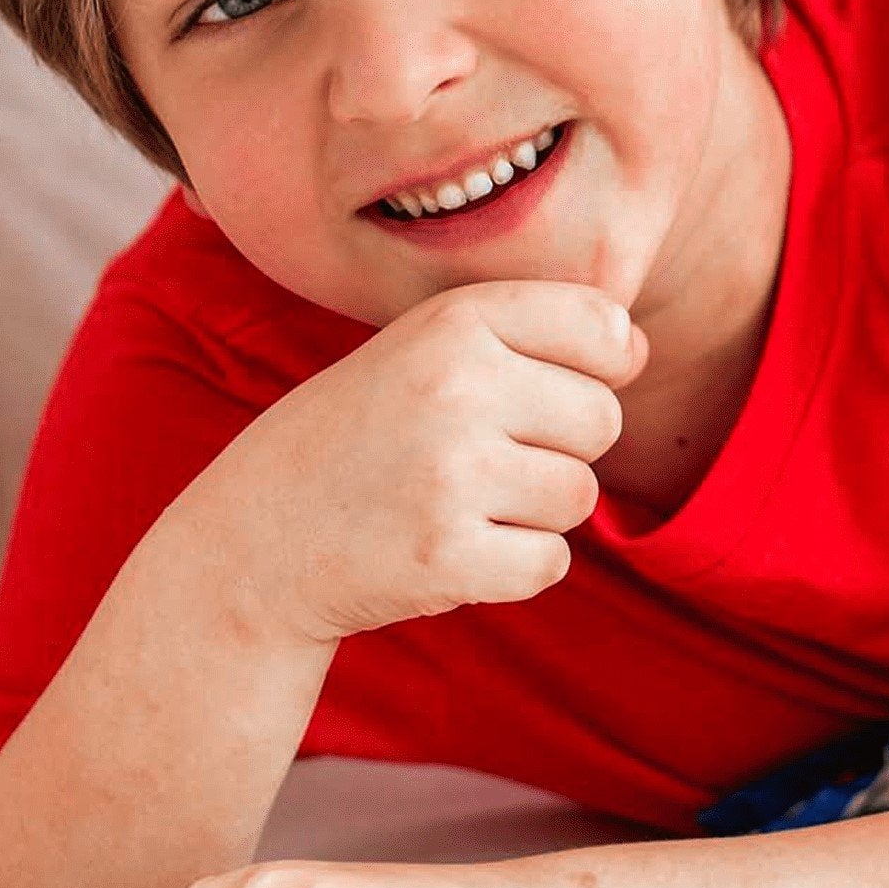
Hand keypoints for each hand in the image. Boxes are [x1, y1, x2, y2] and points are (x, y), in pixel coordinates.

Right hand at [170, 282, 647, 644]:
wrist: (251, 543)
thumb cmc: (362, 434)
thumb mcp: (425, 349)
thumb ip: (532, 332)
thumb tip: (637, 346)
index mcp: (455, 321)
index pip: (603, 327)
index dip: (593, 367)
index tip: (538, 388)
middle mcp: (456, 387)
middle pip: (603, 419)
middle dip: (562, 447)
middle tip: (482, 457)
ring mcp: (451, 475)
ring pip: (581, 495)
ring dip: (537, 512)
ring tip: (461, 502)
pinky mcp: (447, 558)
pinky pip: (552, 562)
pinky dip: (516, 566)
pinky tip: (454, 548)